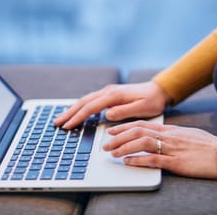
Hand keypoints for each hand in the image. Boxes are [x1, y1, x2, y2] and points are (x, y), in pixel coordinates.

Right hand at [54, 81, 171, 128]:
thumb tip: (107, 114)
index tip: (68, 126)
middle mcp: (108, 91)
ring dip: (72, 109)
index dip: (78, 117)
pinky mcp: (110, 94)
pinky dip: (81, 106)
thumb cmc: (153, 101)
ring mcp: (108, 91)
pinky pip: (91, 100)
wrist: (159, 90)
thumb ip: (124, 111)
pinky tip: (76, 111)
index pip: (91, 108)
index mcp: (114, 95)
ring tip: (61, 118)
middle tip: (56, 123)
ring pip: (86, 100)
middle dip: (69, 113)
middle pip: (84, 102)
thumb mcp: (142, 108)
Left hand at [103, 120, 216, 179]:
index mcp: (170, 129)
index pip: (142, 124)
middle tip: (106, 143)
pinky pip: (153, 158)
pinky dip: (137, 159)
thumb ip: (172, 135)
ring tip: (112, 152)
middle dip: (119, 137)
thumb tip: (160, 137)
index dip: (124, 127)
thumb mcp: (187, 135)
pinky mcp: (176, 161)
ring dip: (124, 147)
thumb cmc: (208, 146)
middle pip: (138, 131)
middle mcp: (168, 136)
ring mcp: (171, 148)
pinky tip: (128, 162)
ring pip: (142, 142)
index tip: (113, 131)